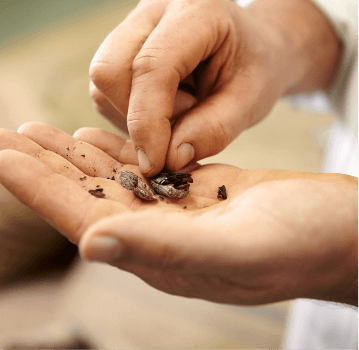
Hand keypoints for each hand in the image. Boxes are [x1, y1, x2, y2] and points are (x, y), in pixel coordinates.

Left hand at [0, 122, 356, 305]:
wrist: (339, 232)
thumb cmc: (303, 243)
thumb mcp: (238, 248)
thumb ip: (165, 249)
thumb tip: (91, 244)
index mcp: (163, 253)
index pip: (83, 217)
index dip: (38, 187)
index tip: (1, 156)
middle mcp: (162, 237)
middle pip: (89, 197)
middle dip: (44, 168)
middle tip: (9, 136)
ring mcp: (179, 214)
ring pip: (113, 181)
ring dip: (74, 158)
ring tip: (41, 134)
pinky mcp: (198, 193)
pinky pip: (144, 171)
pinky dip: (116, 154)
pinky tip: (94, 142)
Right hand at [89, 0, 339, 175]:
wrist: (251, 50)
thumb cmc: (254, 70)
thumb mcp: (249, 101)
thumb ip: (213, 130)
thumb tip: (169, 159)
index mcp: (196, 12)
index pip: (152, 67)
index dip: (148, 123)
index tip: (156, 164)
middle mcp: (155, 11)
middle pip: (110, 71)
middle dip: (138, 118)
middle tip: (180, 128)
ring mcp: (135, 26)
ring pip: (102, 83)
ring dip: (134, 118)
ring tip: (178, 115)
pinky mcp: (125, 48)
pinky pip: (106, 91)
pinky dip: (130, 114)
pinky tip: (163, 111)